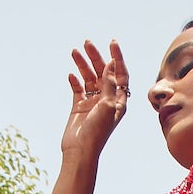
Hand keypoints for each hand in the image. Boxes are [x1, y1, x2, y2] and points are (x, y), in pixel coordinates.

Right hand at [60, 39, 128, 165]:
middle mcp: (107, 100)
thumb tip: (112, 63)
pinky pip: (77, 89)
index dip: (117, 58)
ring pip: (89, 78)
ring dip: (83, 65)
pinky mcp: (79, 107)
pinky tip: (71, 75)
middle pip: (103, 72)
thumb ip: (110, 84)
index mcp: (119, 100)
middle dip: (96, 57)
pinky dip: (75, 80)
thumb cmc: (97, 131)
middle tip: (87, 43)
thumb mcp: (108, 105)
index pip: (121, 74)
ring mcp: (92, 103)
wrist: (80, 150)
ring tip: (75, 52)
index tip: (111, 43)